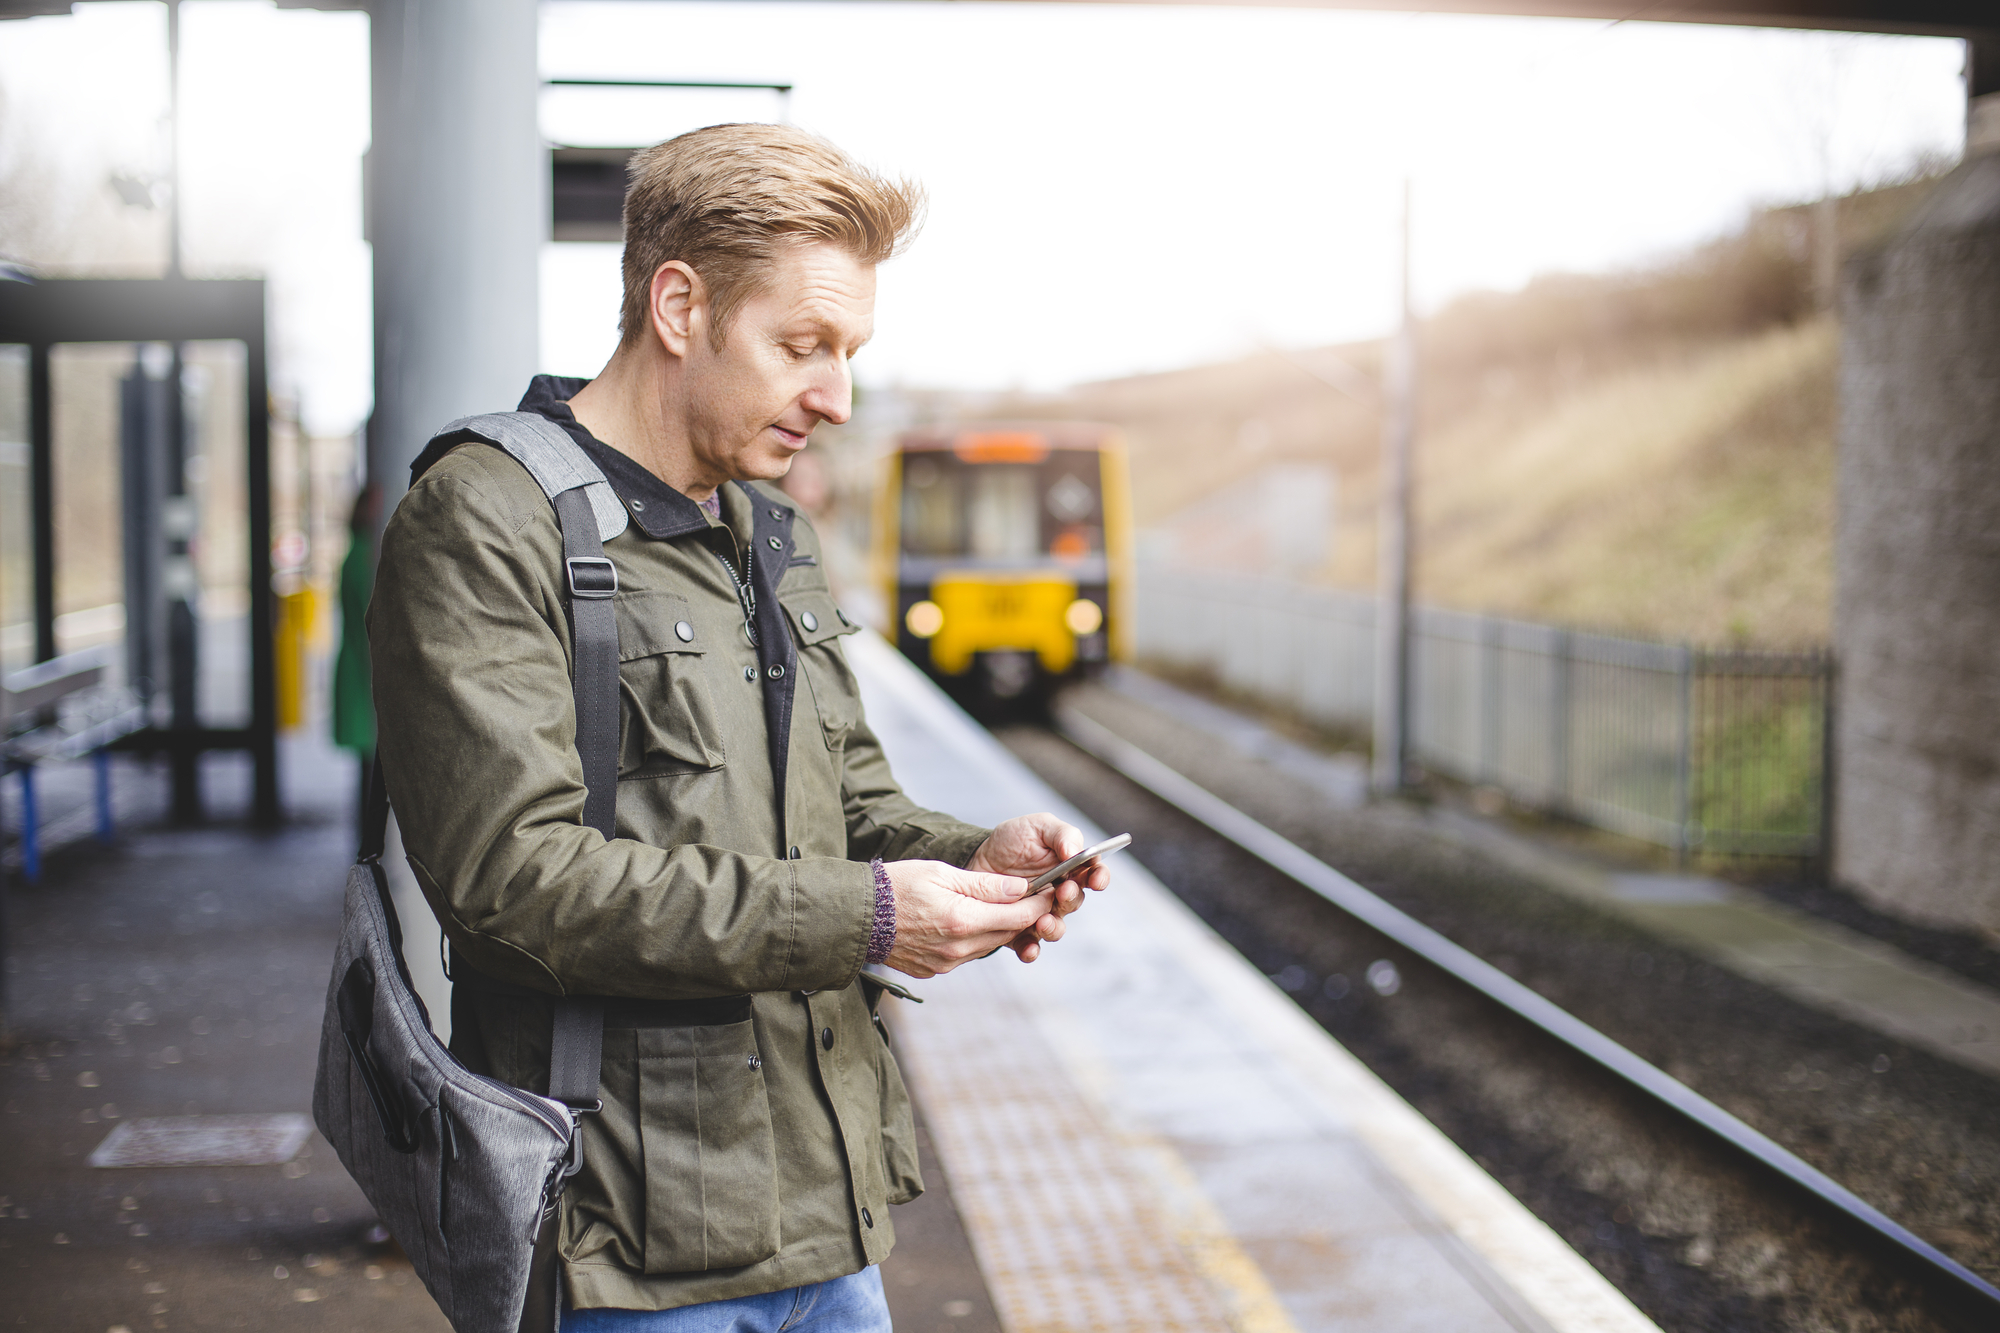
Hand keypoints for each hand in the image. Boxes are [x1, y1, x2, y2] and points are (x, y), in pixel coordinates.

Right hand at [881, 860, 1058, 979]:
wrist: (855, 916)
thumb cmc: (895, 886)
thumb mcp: (941, 873)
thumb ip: (983, 884)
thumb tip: (1020, 888)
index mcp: (962, 920)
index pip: (1017, 915)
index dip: (1039, 902)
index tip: (1051, 889)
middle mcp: (957, 948)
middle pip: (1007, 932)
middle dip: (1025, 915)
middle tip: (1037, 896)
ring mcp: (946, 963)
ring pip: (989, 944)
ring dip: (1000, 927)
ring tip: (1004, 905)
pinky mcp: (935, 970)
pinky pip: (966, 954)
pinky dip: (975, 938)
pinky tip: (970, 921)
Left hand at [969, 813, 1110, 962]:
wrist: (975, 858)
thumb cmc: (1011, 840)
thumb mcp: (1037, 826)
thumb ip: (1061, 834)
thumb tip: (1076, 852)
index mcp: (1070, 867)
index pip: (1094, 874)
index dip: (1099, 878)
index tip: (1095, 880)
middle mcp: (1059, 894)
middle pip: (1076, 902)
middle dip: (1071, 899)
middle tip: (1062, 892)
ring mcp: (1040, 914)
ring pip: (1056, 928)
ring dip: (1054, 928)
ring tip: (1043, 922)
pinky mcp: (1019, 931)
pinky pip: (1030, 946)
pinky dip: (1031, 950)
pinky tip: (1028, 949)